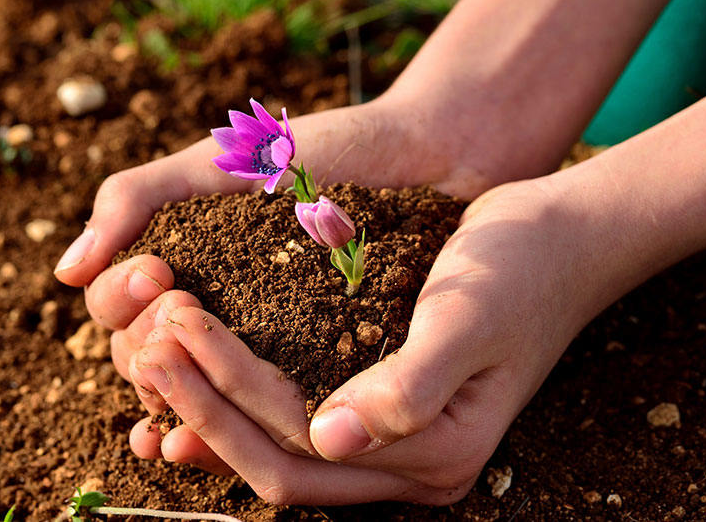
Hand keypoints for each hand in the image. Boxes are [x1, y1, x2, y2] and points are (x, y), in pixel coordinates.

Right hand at [55, 92, 546, 382]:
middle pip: (146, 357)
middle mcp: (212, 308)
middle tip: (182, 319)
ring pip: (195, 391)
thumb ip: (140, 199)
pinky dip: (228, 429)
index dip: (122, 301)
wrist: (426, 156)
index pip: (117, 307)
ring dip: (181, 403)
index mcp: (181, 262)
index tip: (158, 275)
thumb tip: (64, 271)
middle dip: (149, 349)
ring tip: (180, 413)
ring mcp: (260, 342)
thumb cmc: (326, 150)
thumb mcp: (223, 164)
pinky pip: (261, 410)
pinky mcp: (312, 368)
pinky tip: (208, 444)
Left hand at [124, 178, 611, 504]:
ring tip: (154, 351)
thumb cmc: (520, 270)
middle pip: (277, 460)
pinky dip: (241, 399)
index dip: (228, 398)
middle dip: (204, 406)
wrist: (559, 240)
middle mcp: (408, 465)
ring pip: (278, 446)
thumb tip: (329, 440)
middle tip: (146, 346)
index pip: (301, 447)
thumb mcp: (469, 318)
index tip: (174, 334)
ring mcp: (392, 440)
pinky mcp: (378, 402)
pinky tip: (196, 368)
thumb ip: (408, 387)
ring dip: (213, 404)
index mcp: (434, 454)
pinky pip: (294, 418)